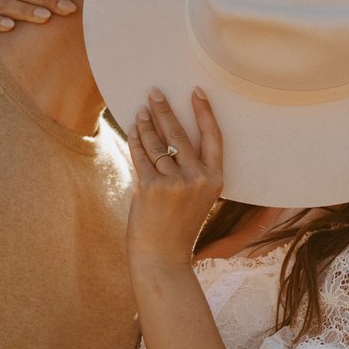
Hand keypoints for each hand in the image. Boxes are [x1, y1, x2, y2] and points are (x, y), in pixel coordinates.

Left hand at [127, 89, 222, 270]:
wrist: (162, 257)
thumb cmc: (179, 226)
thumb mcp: (198, 197)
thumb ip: (192, 170)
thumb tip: (171, 133)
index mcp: (215, 180)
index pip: (213, 137)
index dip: (205, 112)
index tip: (195, 91)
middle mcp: (197, 179)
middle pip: (179, 134)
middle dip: (165, 110)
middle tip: (155, 93)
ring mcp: (174, 183)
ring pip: (157, 143)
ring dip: (146, 123)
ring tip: (140, 110)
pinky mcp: (151, 187)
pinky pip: (141, 156)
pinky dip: (136, 140)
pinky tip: (133, 129)